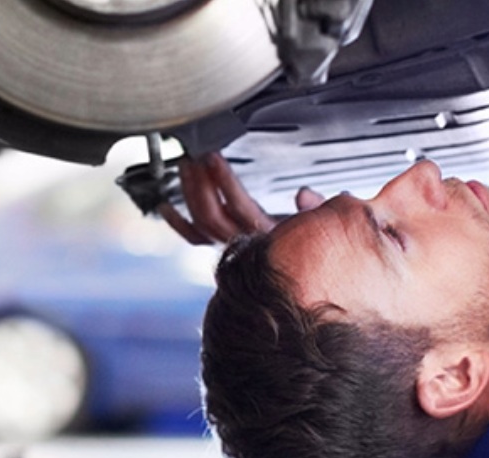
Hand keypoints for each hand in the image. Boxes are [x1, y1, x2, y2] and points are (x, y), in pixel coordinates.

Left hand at [159, 152, 326, 244]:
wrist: (304, 270)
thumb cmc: (314, 240)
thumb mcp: (323, 221)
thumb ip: (316, 206)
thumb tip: (304, 194)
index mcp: (269, 235)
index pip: (240, 207)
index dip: (224, 182)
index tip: (213, 158)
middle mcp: (247, 244)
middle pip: (212, 214)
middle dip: (199, 182)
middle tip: (192, 155)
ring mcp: (231, 247)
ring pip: (201, 223)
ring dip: (189, 192)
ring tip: (184, 167)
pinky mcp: (222, 247)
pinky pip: (194, 238)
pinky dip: (177, 222)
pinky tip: (165, 206)